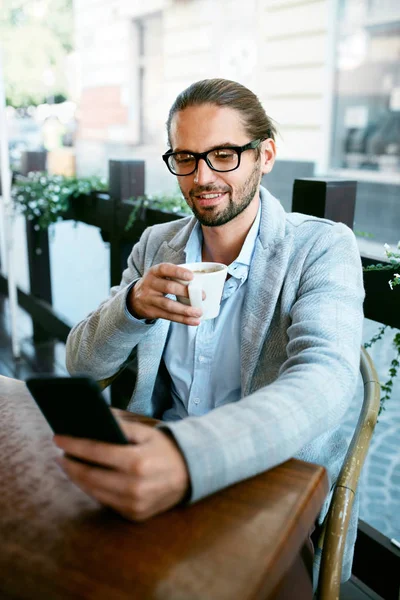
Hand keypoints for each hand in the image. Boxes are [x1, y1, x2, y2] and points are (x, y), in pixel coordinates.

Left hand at [54, 422, 189, 521]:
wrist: (191, 474)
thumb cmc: (165, 448)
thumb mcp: (146, 432)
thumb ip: (120, 425)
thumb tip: (95, 418)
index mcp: (137, 462)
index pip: (97, 452)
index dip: (74, 444)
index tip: (58, 438)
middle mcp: (134, 486)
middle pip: (90, 476)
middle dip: (70, 464)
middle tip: (59, 454)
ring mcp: (134, 504)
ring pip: (94, 491)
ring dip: (77, 478)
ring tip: (68, 465)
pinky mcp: (134, 515)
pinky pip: (105, 502)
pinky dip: (93, 489)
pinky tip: (86, 478)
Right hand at [128, 263, 201, 325]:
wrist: (135, 299)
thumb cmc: (156, 284)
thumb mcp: (160, 276)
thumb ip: (175, 276)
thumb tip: (201, 282)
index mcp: (154, 272)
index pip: (165, 269)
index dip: (178, 272)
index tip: (192, 276)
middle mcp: (150, 284)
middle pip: (168, 288)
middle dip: (186, 292)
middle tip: (202, 296)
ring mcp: (149, 299)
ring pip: (168, 305)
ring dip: (185, 310)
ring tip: (199, 312)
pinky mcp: (152, 312)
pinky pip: (168, 316)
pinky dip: (182, 319)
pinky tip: (194, 321)